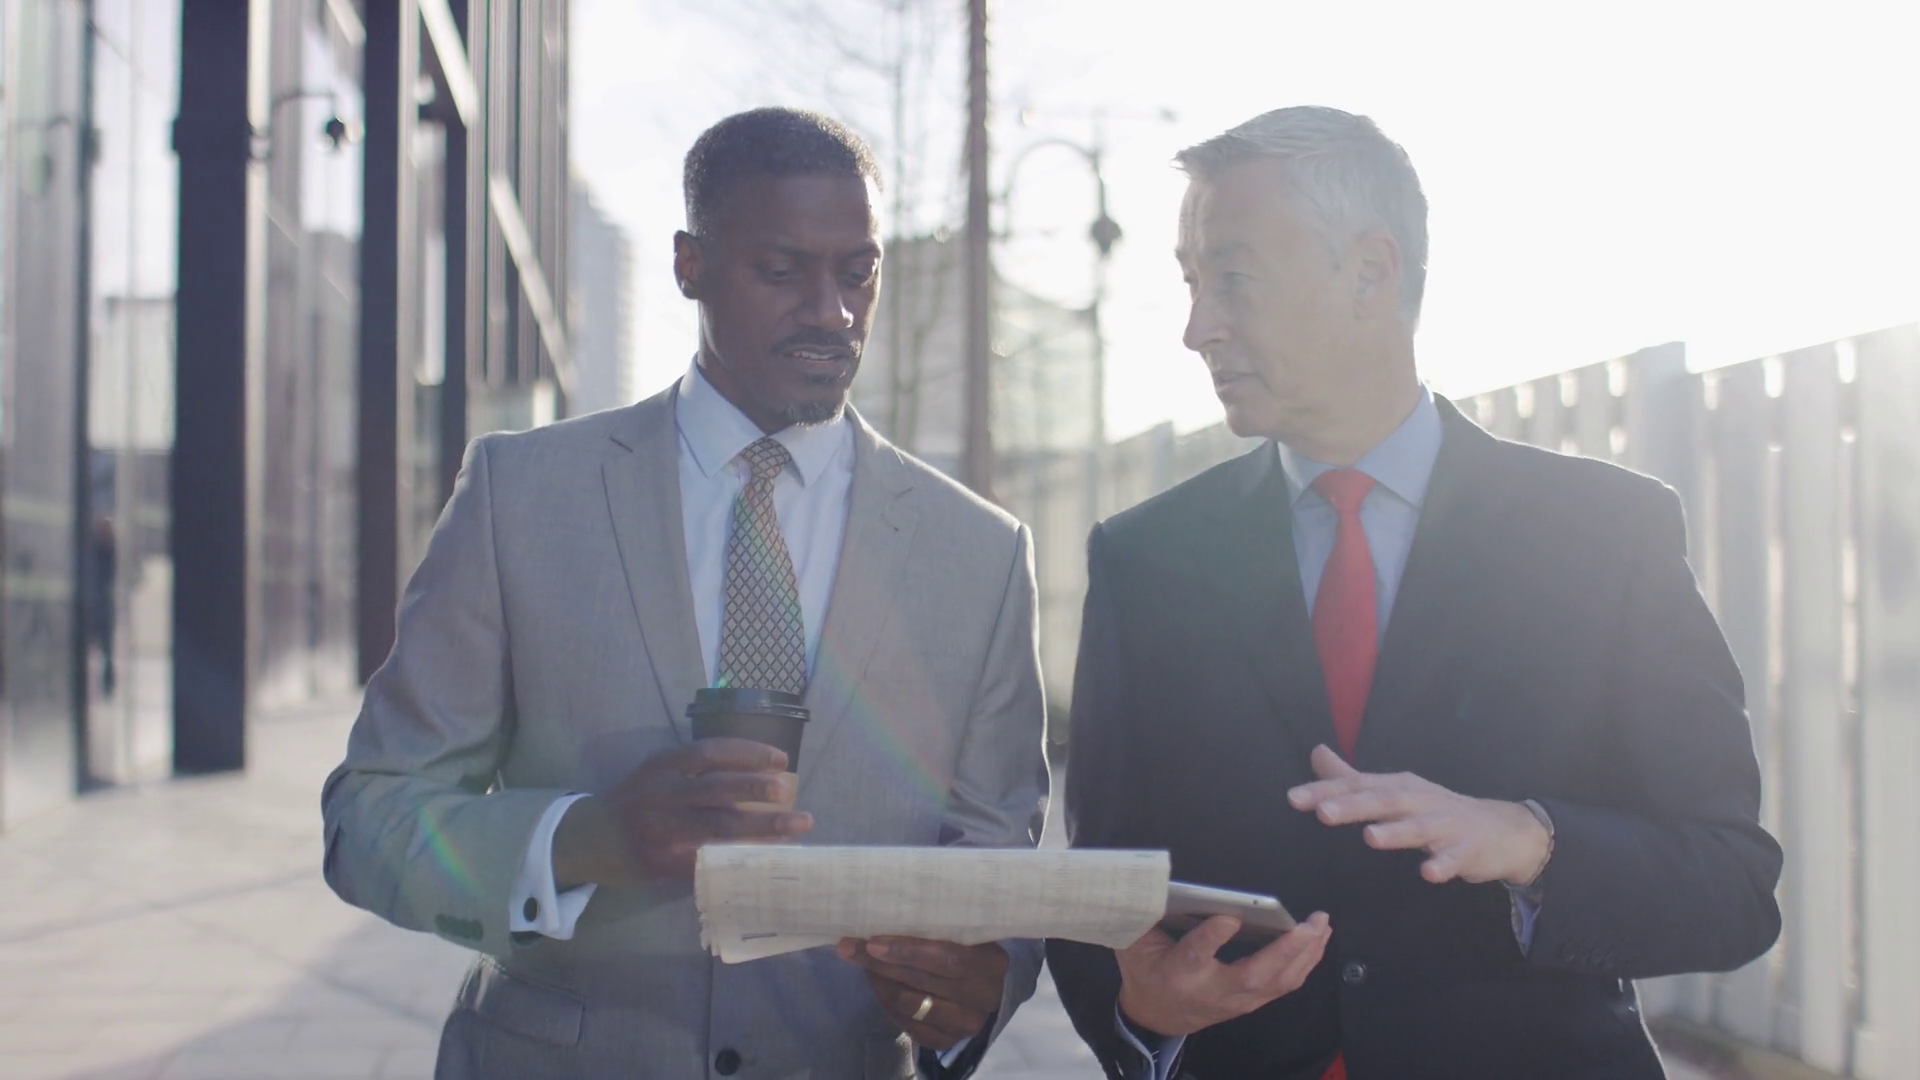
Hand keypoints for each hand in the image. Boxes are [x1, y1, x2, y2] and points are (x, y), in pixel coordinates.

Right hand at [551, 738, 812, 888]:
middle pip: (716, 789)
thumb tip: (761, 777)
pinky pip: (705, 862)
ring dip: (759, 828)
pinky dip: (736, 861)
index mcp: (663, 766)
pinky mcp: (660, 863)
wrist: (588, 839)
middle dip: (755, 789)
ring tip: (794, 828)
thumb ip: (698, 773)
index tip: (781, 759)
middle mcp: (660, 794)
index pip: (710, 752)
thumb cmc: (637, 801)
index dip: (747, 753)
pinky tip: (765, 861)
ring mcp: (659, 831)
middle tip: (789, 791)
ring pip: (715, 828)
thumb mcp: (659, 774)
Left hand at [837, 937, 1008, 1051]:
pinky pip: (906, 1024)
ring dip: (881, 982)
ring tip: (864, 963)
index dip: (909, 951)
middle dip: (881, 963)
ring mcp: (965, 1024)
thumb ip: (939, 925)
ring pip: (910, 1005)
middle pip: (922, 981)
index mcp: (991, 964)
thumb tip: (886, 909)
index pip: (949, 959)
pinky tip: (878, 983)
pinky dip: (886, 1003)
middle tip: (850, 948)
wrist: (986, 990)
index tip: (873, 941)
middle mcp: (982, 998)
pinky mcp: (946, 1041)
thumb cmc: (971, 949)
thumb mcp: (965, 933)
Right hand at [1115, 913, 1332, 1036]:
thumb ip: (1146, 916)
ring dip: (1305, 955)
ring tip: (1322, 926)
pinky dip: (1306, 963)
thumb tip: (1158, 882)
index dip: (1213, 937)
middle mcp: (1212, 989)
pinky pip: (1285, 985)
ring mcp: (1236, 1000)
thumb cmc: (1146, 971)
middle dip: (1285, 950)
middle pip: (1253, 974)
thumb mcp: (1135, 942)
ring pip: (1277, 982)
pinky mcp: (1251, 1001)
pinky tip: (1318, 942)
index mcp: (1178, 972)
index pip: (1196, 954)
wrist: (1156, 1016)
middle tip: (1309, 924)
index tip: (1230, 917)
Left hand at [1287, 744, 1550, 885]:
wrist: (1501, 830)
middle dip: (1353, 805)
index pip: (1356, 785)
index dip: (1324, 791)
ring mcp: (1445, 824)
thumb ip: (1352, 778)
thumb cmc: (1436, 812)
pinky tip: (1430, 873)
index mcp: (1397, 787)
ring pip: (1418, 827)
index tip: (1293, 799)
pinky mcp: (1468, 849)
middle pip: (1383, 800)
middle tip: (1323, 812)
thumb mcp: (1394, 791)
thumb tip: (1317, 753)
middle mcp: (1418, 800)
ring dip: (1395, 832)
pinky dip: (1443, 864)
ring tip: (1370, 837)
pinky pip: (1455, 858)